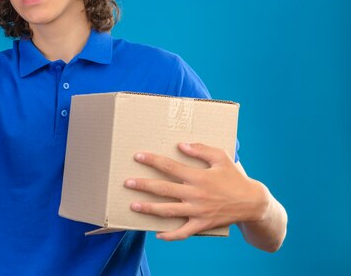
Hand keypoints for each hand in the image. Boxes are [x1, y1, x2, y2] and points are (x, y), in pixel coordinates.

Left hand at [124, 142, 269, 240]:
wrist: (253, 203)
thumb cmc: (235, 177)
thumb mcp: (221, 157)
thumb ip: (201, 150)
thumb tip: (181, 145)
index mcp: (198, 176)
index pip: (170, 167)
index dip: (152, 161)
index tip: (138, 156)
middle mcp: (195, 194)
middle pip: (164, 189)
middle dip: (144, 185)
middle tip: (127, 182)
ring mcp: (197, 211)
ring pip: (168, 211)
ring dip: (149, 208)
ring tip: (133, 205)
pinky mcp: (202, 224)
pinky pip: (183, 232)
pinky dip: (170, 235)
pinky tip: (157, 234)